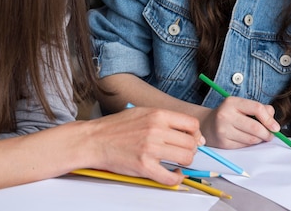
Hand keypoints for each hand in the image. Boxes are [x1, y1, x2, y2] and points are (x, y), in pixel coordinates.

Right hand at [88, 106, 202, 185]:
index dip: (195, 134)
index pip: (192, 125)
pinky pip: (171, 177)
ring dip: (184, 163)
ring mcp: (150, 149)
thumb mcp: (142, 112)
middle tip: (182, 153)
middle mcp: (156, 130)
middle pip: (191, 143)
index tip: (191, 140)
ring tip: (176, 162)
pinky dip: (176, 179)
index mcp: (157, 115)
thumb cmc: (116, 127)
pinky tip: (172, 174)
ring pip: (186, 158)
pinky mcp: (144, 166)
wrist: (94, 140)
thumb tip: (190, 132)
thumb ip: (165, 119)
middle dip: (191, 150)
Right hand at [200, 96, 278, 148]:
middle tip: (270, 135)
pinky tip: (246, 139)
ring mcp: (223, 130)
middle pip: (255, 127)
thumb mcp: (242, 106)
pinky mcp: (223, 143)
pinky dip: (250, 144)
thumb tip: (273, 122)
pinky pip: (244, 146)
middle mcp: (225, 115)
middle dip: (267, 133)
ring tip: (258, 136)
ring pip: (252, 139)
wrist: (208, 125)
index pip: (257, 108)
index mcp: (232, 102)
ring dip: (259, 140)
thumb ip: (260, 109)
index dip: (269, 119)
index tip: (276, 127)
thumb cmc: (230, 114)